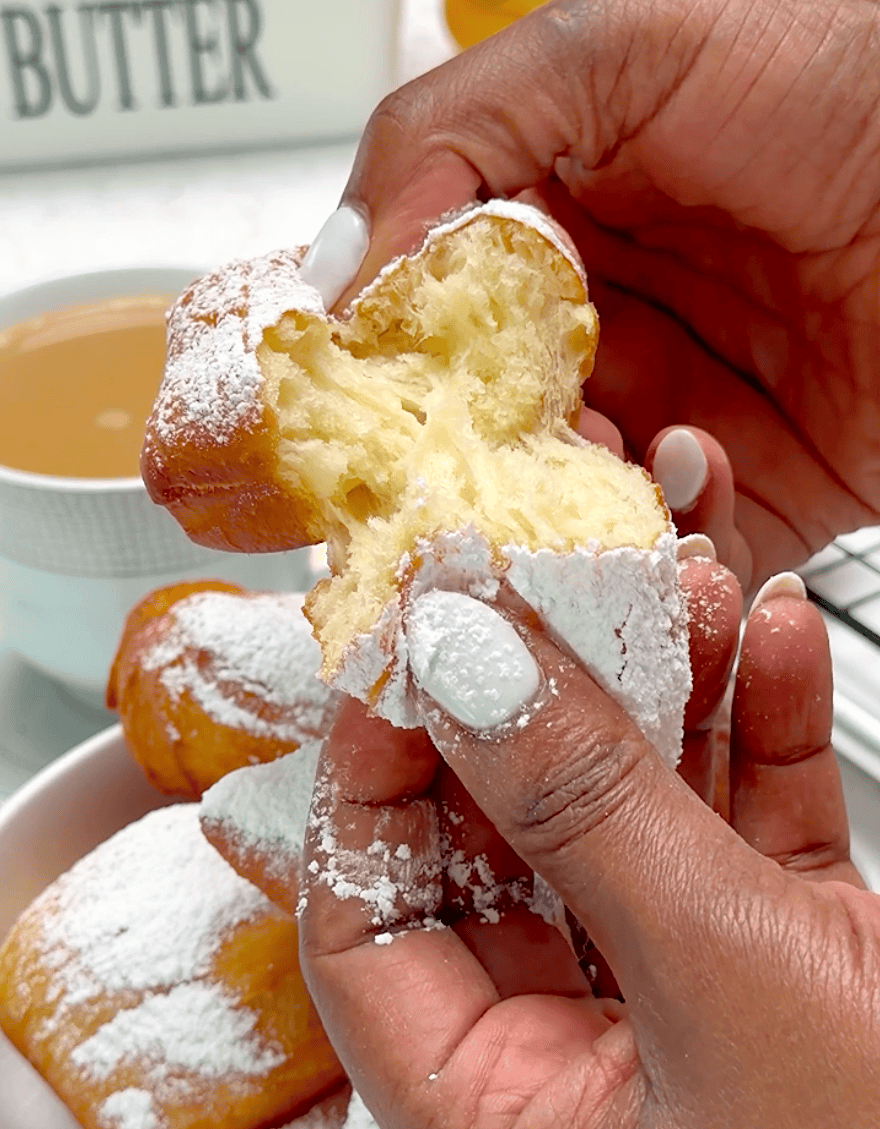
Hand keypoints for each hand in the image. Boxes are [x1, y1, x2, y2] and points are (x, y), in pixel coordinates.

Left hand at [298, 562, 879, 1127]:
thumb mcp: (716, 976)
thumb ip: (581, 812)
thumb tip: (469, 664)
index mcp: (496, 1109)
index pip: (365, 917)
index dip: (371, 771)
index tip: (414, 647)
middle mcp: (574, 1056)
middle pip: (503, 841)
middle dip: (542, 700)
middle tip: (551, 589)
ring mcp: (681, 999)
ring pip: (628, 815)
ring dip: (666, 690)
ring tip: (688, 590)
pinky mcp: (785, 963)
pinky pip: (746, 827)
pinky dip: (765, 733)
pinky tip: (775, 645)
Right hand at [301, 0, 879, 587]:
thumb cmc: (846, 74)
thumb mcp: (625, 44)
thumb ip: (452, 130)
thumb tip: (336, 265)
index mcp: (549, 235)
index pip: (422, 321)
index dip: (384, 363)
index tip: (363, 401)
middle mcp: (599, 339)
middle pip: (482, 435)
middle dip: (463, 463)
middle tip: (457, 470)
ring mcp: (667, 423)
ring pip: (562, 515)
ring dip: (558, 512)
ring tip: (594, 462)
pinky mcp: (746, 497)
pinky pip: (673, 560)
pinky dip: (666, 547)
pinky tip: (693, 474)